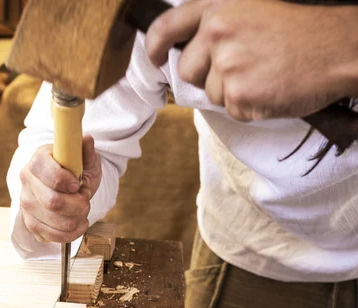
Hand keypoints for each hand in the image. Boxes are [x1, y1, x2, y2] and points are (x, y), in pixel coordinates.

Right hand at [19, 135, 101, 242]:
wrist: (66, 188)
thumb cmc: (76, 171)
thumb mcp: (85, 159)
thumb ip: (85, 150)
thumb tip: (86, 139)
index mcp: (38, 160)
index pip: (46, 173)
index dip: (66, 181)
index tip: (77, 184)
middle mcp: (26, 182)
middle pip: (53, 202)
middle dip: (78, 204)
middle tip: (85, 199)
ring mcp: (26, 205)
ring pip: (55, 222)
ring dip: (77, 219)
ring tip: (82, 210)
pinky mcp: (31, 224)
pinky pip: (52, 237)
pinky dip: (71, 233)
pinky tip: (78, 223)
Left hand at [145, 0, 357, 120]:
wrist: (341, 46)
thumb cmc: (303, 27)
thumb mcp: (254, 7)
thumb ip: (218, 25)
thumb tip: (192, 51)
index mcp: (218, 8)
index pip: (167, 27)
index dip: (154, 47)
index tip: (154, 58)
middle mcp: (217, 33)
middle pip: (187, 71)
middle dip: (207, 76)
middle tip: (243, 68)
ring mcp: (227, 65)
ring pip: (210, 94)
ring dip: (233, 92)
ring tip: (265, 74)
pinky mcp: (239, 95)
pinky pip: (231, 110)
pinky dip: (250, 107)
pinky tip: (271, 89)